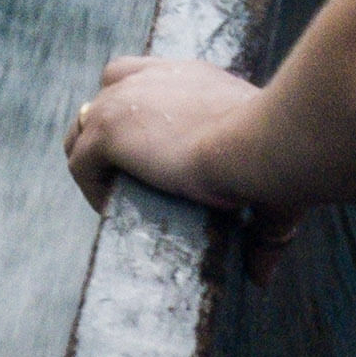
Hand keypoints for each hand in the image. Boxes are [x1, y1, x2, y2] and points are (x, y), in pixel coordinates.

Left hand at [65, 54, 262, 212]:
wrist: (261, 143)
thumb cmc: (275, 159)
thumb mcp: (264, 181)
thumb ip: (261, 231)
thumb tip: (263, 281)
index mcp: (189, 76)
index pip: (142, 76)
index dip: (139, 112)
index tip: (153, 153)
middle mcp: (152, 78)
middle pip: (106, 93)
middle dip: (111, 132)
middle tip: (132, 179)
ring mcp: (123, 100)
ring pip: (83, 128)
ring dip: (94, 161)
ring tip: (116, 200)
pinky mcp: (107, 129)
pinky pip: (80, 162)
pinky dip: (91, 189)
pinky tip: (113, 212)